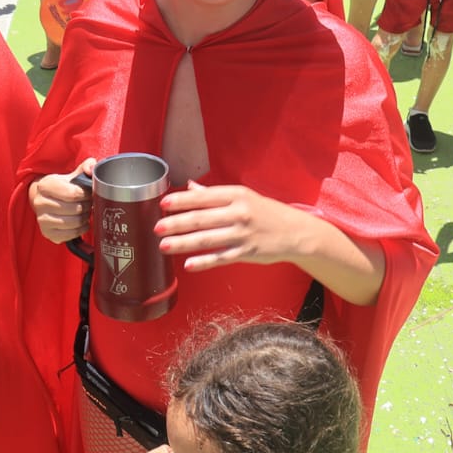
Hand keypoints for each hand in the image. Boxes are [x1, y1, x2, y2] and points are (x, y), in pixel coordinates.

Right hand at [30, 158, 94, 242]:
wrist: (47, 200)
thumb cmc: (63, 187)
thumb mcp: (73, 175)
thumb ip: (86, 167)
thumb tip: (91, 168)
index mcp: (45, 185)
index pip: (73, 193)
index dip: (86, 194)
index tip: (89, 193)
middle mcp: (40, 202)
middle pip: (75, 209)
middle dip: (87, 206)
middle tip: (89, 203)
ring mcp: (42, 219)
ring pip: (74, 222)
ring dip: (85, 218)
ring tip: (85, 212)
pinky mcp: (47, 233)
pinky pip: (71, 234)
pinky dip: (80, 229)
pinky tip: (81, 223)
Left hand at [154, 183, 308, 270]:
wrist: (296, 231)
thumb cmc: (266, 212)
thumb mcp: (243, 197)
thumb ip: (214, 194)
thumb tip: (190, 187)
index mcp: (236, 195)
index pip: (203, 197)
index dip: (181, 201)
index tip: (163, 204)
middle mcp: (239, 212)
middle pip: (202, 218)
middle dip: (176, 223)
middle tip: (156, 228)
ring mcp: (243, 233)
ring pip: (208, 239)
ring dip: (183, 243)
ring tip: (164, 246)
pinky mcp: (247, 252)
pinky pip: (221, 257)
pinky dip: (204, 261)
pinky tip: (188, 265)